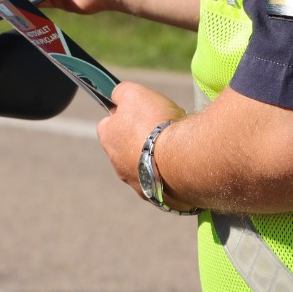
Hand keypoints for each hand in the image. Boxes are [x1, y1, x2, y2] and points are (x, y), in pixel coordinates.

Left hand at [97, 81, 186, 198]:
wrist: (183, 158)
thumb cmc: (155, 123)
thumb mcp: (133, 93)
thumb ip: (120, 92)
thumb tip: (116, 95)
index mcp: (108, 139)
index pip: (108, 123)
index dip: (124, 115)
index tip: (141, 111)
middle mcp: (117, 165)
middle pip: (128, 146)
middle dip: (143, 137)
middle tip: (163, 128)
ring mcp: (138, 184)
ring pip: (146, 166)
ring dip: (158, 157)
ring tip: (177, 146)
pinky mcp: (159, 199)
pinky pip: (164, 183)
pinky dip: (171, 174)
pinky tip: (184, 163)